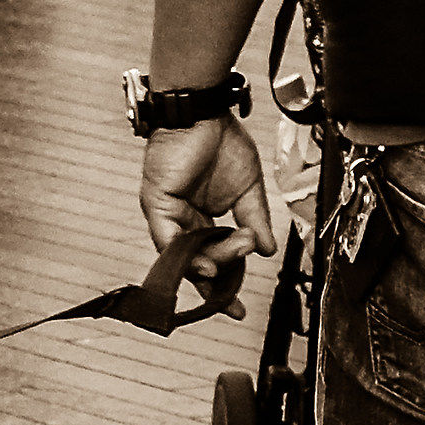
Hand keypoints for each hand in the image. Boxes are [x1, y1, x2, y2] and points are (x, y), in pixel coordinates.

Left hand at [138, 115, 275, 319]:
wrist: (205, 114)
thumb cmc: (221, 143)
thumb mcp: (248, 190)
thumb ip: (255, 221)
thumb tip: (267, 251)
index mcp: (201, 220)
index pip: (211, 261)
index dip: (223, 286)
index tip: (237, 310)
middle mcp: (182, 222)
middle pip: (197, 264)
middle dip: (219, 280)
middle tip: (242, 271)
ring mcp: (167, 214)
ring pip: (185, 255)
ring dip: (210, 263)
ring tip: (233, 258)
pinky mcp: (157, 204)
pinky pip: (166, 237)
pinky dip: (184, 254)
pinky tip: (202, 264)